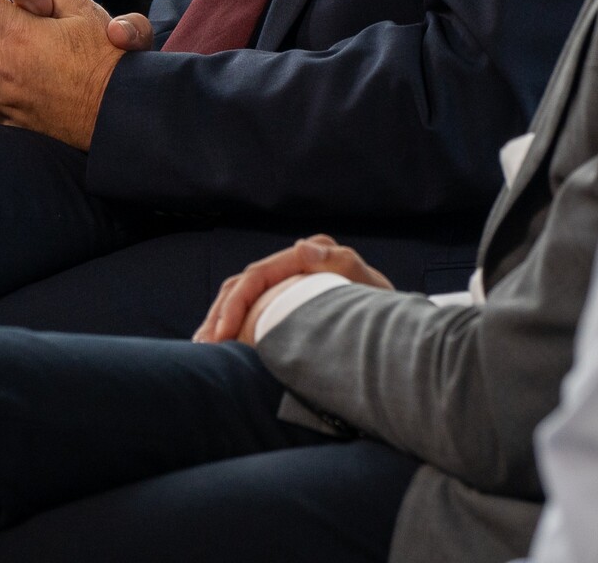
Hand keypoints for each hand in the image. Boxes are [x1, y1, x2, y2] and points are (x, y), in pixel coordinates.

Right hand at [192, 235, 395, 345]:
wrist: (393, 328)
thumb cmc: (381, 309)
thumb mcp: (367, 285)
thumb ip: (340, 262)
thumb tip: (301, 247)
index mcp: (308, 253)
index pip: (257, 275)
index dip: (235, 304)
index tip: (223, 334)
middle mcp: (294, 261)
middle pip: (241, 284)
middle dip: (219, 315)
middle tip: (206, 347)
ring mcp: (287, 281)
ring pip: (238, 296)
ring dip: (218, 321)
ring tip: (203, 349)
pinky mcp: (284, 300)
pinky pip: (249, 310)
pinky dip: (230, 326)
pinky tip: (218, 347)